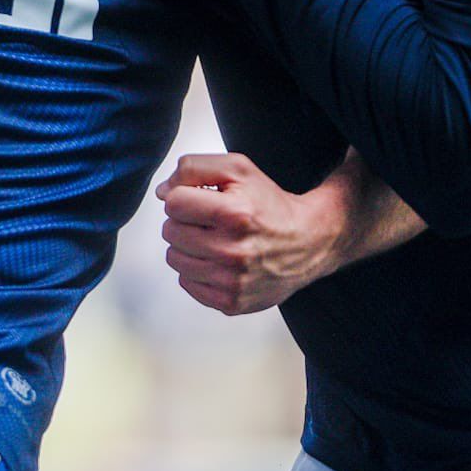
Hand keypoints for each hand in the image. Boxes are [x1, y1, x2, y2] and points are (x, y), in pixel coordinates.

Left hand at [156, 152, 347, 314]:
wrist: (308, 242)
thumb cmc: (270, 204)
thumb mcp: (238, 169)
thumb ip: (194, 168)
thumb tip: (163, 193)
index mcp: (234, 214)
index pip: (174, 203)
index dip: (184, 196)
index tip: (203, 199)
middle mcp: (232, 251)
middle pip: (170, 231)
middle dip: (186, 221)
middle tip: (211, 220)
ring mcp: (231, 281)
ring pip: (174, 258)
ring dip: (188, 246)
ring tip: (214, 239)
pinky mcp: (231, 302)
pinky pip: (186, 283)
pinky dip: (197, 270)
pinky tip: (218, 260)